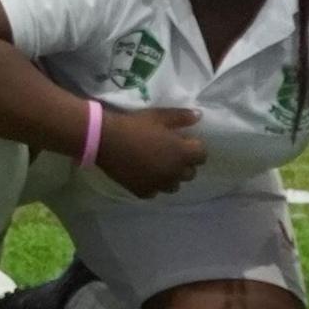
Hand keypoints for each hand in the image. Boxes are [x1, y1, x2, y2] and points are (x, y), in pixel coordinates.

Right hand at [92, 105, 206, 197]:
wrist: (106, 140)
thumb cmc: (134, 125)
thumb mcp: (158, 116)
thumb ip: (181, 117)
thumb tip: (199, 116)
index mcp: (182, 153)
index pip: (202, 155)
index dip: (194, 148)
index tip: (183, 141)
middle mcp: (175, 173)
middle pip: (190, 173)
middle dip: (184, 163)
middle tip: (170, 152)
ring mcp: (160, 185)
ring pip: (174, 185)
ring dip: (170, 176)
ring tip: (157, 165)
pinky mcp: (144, 192)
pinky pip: (155, 191)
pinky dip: (153, 184)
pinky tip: (143, 173)